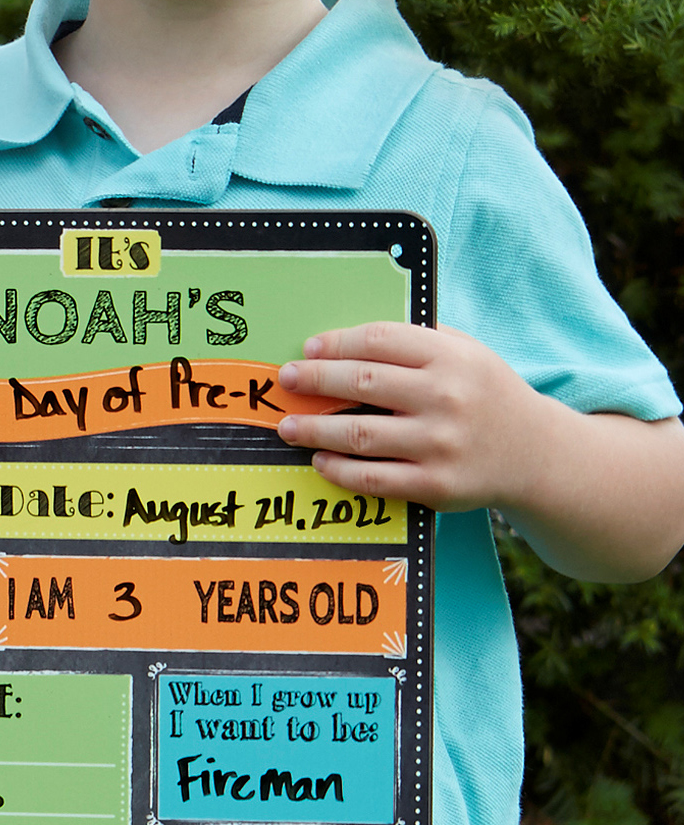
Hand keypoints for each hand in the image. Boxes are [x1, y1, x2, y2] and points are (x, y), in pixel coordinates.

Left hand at [275, 321, 547, 512]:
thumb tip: (345, 339)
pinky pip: (373, 478)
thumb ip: (417, 341)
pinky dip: (338, 470)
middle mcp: (445, 397)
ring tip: (288, 426)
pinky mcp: (436, 485)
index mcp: (450, 357)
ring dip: (313, 429)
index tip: (309, 348)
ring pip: (358, 434)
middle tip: (287, 380)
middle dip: (314, 380)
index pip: (378, 340)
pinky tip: (320, 461)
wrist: (538, 455)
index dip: (336, 343)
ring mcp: (440, 444)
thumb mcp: (466, 353)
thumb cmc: (486, 395)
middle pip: (361, 382)